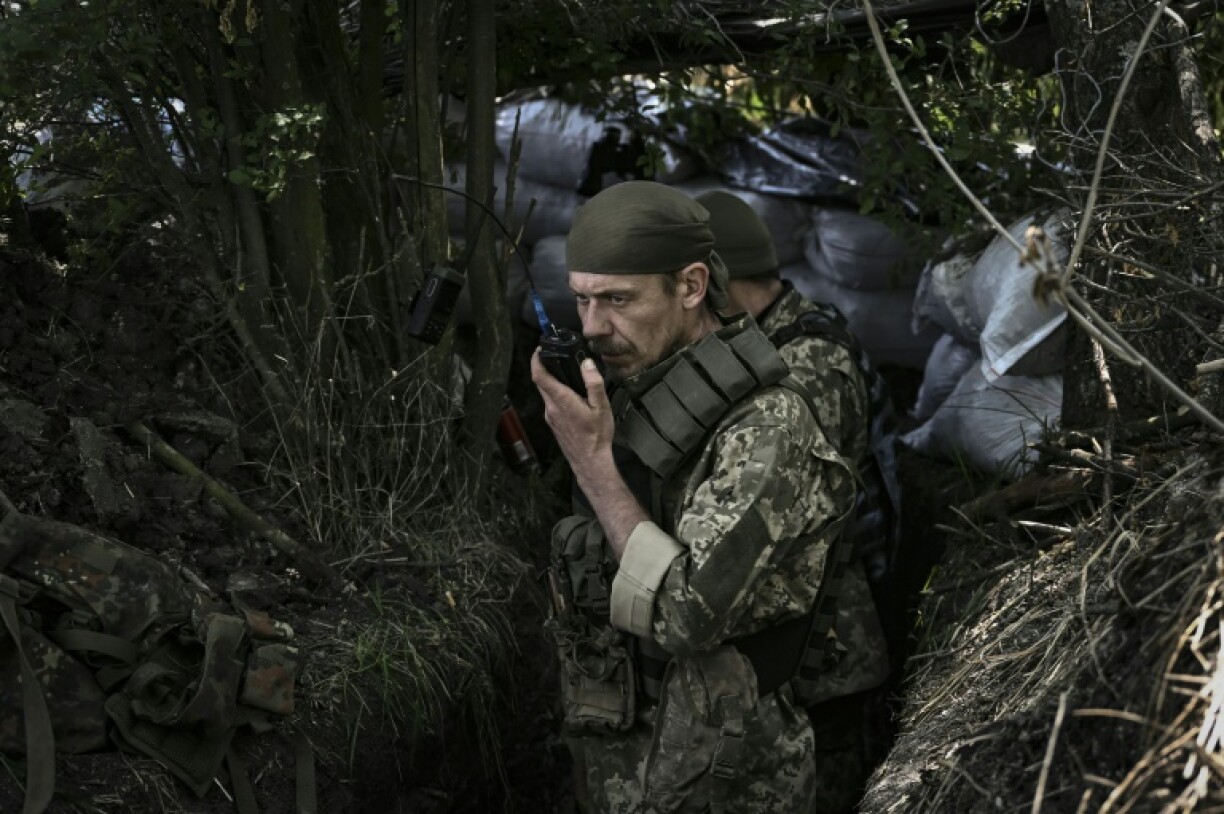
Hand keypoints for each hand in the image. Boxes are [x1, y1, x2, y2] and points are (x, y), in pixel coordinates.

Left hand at [530, 351, 614, 474]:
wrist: (590, 461)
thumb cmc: (596, 436)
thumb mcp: (601, 407)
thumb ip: (593, 383)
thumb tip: (586, 363)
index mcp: (561, 401)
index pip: (539, 375)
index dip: (536, 359)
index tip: (539, 349)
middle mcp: (551, 408)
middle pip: (541, 382)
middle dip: (544, 367)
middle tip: (554, 356)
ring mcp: (550, 417)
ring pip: (545, 393)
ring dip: (551, 381)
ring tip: (566, 374)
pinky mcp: (553, 424)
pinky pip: (551, 404)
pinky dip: (556, 394)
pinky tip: (571, 396)